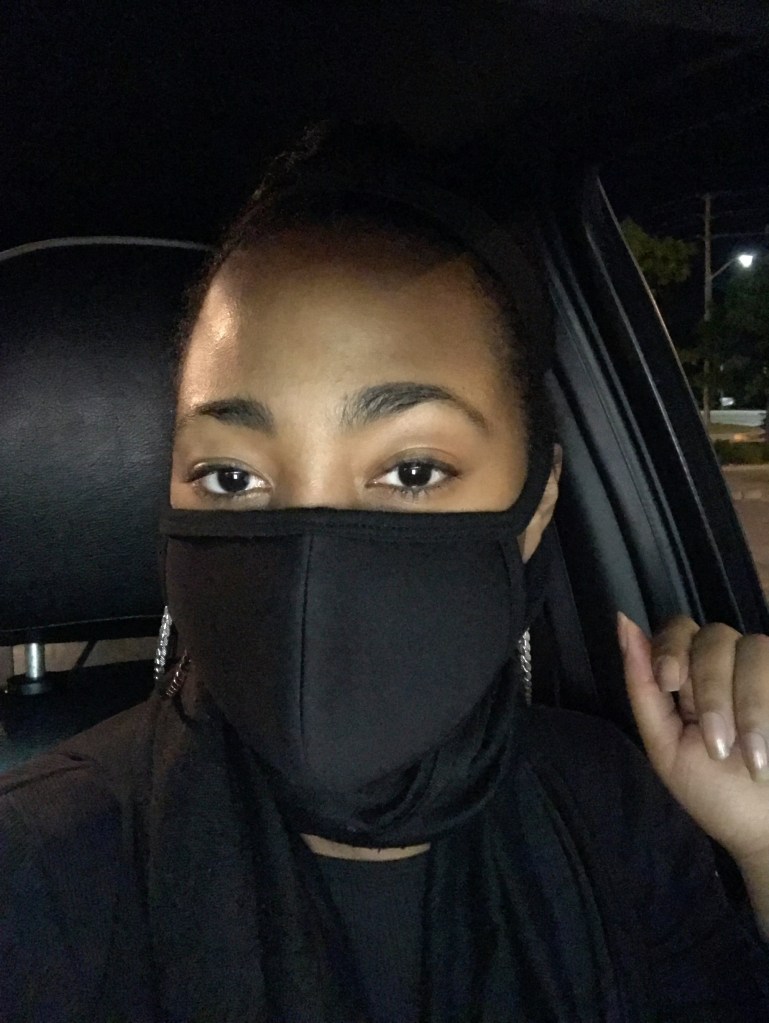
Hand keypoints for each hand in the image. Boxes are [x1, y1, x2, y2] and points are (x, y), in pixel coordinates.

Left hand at [619, 612, 768, 864]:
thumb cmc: (717, 794)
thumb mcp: (667, 746)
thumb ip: (643, 687)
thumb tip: (623, 622)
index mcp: (691, 678)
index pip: (676, 630)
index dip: (670, 647)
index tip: (669, 683)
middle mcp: (730, 666)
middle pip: (713, 636)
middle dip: (710, 690)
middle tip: (716, 744)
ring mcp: (765, 672)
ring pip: (752, 648)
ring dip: (745, 705)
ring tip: (746, 755)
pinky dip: (765, 705)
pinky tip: (763, 748)